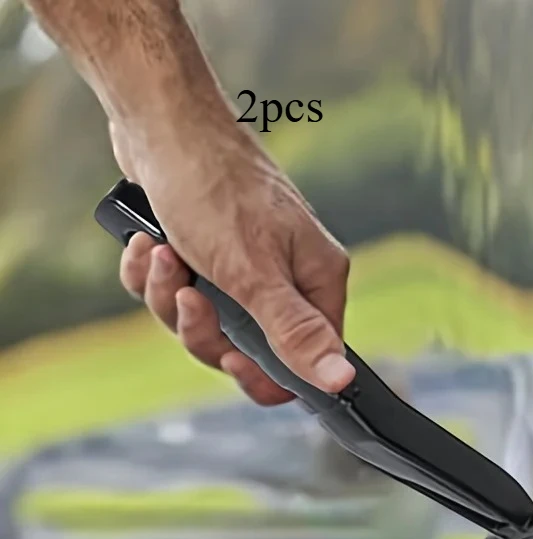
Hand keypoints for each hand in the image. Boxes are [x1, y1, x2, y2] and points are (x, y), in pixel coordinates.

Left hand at [112, 115, 354, 405]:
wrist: (159, 119)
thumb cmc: (214, 186)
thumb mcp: (255, 275)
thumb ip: (296, 333)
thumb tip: (341, 381)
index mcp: (315, 281)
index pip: (304, 360)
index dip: (263, 372)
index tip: (231, 359)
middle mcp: (286, 276)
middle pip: (244, 347)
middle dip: (201, 327)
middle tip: (189, 297)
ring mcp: (244, 264)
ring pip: (203, 320)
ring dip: (169, 296)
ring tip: (161, 254)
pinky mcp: (205, 251)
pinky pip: (175, 293)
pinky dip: (154, 275)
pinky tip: (147, 243)